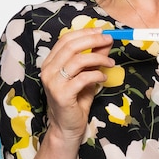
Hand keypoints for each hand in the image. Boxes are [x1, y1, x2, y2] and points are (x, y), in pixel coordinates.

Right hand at [39, 28, 114, 144]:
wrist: (66, 127)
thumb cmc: (75, 100)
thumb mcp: (86, 75)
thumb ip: (93, 57)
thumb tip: (106, 41)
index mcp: (50, 62)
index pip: (65, 39)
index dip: (84, 32)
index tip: (102, 31)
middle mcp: (48, 70)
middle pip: (71, 46)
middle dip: (93, 40)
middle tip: (109, 40)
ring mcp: (53, 82)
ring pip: (77, 60)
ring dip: (98, 58)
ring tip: (110, 62)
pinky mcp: (62, 94)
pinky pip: (82, 78)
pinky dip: (96, 74)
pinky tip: (103, 77)